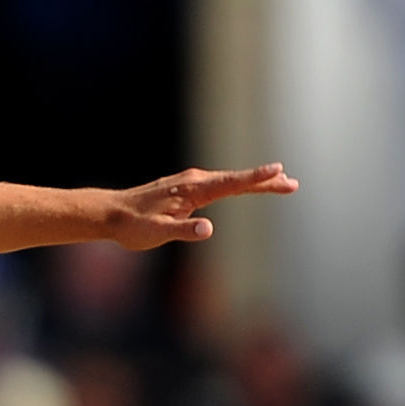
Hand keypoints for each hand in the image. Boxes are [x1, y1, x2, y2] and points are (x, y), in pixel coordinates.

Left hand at [103, 163, 297, 249]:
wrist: (111, 214)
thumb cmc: (133, 227)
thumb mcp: (156, 234)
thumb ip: (182, 231)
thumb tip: (207, 230)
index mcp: (192, 190)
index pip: (230, 184)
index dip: (255, 179)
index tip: (278, 171)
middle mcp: (194, 181)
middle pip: (237, 181)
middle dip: (266, 182)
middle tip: (293, 184)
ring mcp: (192, 183)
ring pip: (231, 181)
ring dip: (257, 183)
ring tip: (283, 183)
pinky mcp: (188, 189)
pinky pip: (221, 185)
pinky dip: (240, 185)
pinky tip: (248, 186)